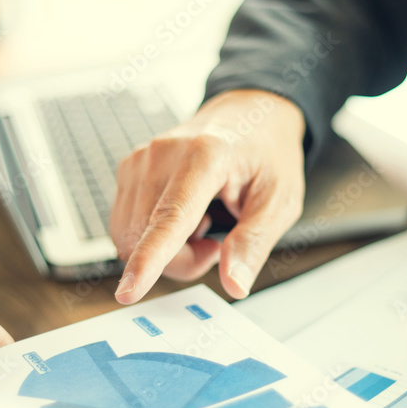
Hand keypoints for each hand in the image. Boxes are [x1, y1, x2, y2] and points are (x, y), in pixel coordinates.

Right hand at [110, 90, 305, 303]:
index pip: (171, 217)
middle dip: (180, 261)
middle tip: (217, 247)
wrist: (247, 116)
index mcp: (207, 154)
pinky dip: (152, 237)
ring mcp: (140, 160)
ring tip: (202, 226)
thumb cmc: (266, 154)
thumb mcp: (280, 200)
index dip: (149, 259)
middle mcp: (163, 153)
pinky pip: (127, 226)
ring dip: (165, 251)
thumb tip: (234, 283)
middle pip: (147, 237)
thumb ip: (254, 243)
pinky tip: (183, 219)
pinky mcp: (129, 169)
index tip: (129, 291)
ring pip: (130, 237)